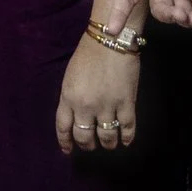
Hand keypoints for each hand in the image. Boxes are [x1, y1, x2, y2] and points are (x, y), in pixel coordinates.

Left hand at [56, 39, 139, 153]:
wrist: (110, 40)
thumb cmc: (87, 54)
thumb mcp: (70, 77)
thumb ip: (71, 98)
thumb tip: (75, 117)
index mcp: (68, 98)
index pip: (63, 128)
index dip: (66, 142)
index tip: (68, 150)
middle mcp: (85, 106)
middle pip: (84, 136)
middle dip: (88, 145)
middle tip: (91, 145)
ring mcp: (107, 106)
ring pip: (107, 136)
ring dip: (108, 144)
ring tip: (109, 144)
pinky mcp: (126, 103)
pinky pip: (127, 128)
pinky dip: (127, 137)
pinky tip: (126, 141)